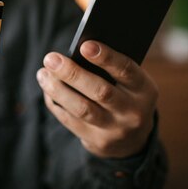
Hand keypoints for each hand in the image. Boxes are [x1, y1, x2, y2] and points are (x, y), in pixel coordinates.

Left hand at [37, 41, 157, 158]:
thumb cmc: (124, 95)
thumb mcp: (129, 82)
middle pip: (100, 91)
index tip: (84, 46)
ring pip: (82, 108)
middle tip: (51, 58)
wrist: (132, 139)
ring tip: (43, 73)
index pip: (126, 70)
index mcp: (145, 90)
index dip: (106, 57)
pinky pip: (70, 120)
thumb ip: (110, 68)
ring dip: (58, 89)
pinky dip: (55, 102)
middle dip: (73, 74)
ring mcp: (115, 130)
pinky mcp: (97, 142)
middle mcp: (133, 112)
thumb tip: (77, 51)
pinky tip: (46, 88)